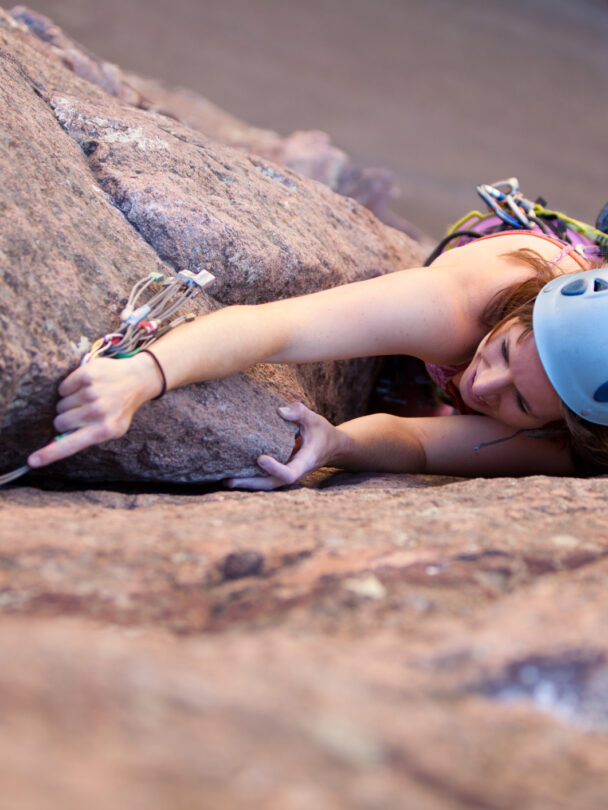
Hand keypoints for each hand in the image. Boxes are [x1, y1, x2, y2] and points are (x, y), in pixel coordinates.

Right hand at [27, 353, 161, 468]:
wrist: (136, 380)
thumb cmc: (119, 408)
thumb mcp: (111, 429)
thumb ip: (87, 437)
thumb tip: (56, 444)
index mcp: (104, 430)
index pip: (70, 446)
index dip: (48, 455)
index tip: (32, 462)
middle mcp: (98, 412)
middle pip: (60, 422)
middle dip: (66, 420)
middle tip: (83, 413)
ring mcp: (92, 392)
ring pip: (60, 405)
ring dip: (69, 403)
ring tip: (88, 399)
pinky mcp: (87, 375)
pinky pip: (62, 388)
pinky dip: (69, 388)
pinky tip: (85, 387)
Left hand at [226, 401, 337, 489]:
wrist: (332, 447)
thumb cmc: (322, 432)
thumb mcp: (315, 419)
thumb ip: (299, 412)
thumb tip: (279, 410)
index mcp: (305, 462)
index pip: (290, 473)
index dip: (275, 469)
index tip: (261, 458)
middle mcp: (295, 472)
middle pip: (272, 484)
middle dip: (251, 483)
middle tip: (229, 480)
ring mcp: (288, 473)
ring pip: (266, 484)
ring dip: (247, 484)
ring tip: (225, 480)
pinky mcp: (282, 472)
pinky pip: (265, 479)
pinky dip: (250, 478)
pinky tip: (233, 474)